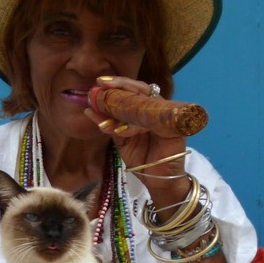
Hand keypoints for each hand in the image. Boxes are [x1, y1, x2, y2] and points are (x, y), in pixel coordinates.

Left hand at [84, 75, 189, 204]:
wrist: (156, 179)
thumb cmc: (142, 158)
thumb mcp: (120, 138)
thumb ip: (108, 123)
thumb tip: (89, 109)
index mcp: (145, 108)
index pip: (133, 90)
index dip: (117, 84)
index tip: (99, 83)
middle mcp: (157, 109)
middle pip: (141, 89)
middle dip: (120, 85)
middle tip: (101, 85)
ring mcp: (167, 116)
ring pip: (145, 102)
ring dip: (122, 105)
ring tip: (103, 109)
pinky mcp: (174, 128)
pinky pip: (151, 122)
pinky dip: (133, 126)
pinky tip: (119, 130)